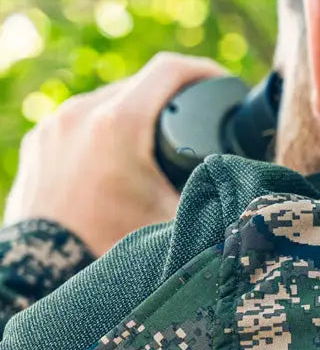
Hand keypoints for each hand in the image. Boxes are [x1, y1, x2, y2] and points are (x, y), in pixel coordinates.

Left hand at [2, 53, 227, 256]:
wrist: (42, 278)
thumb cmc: (109, 250)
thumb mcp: (176, 220)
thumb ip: (213, 194)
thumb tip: (252, 182)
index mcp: (118, 123)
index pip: (170, 71)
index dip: (206, 72)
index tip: (224, 85)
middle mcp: (80, 113)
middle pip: (140, 84)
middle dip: (173, 99)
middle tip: (201, 123)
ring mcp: (52, 126)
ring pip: (108, 101)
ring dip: (138, 115)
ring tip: (162, 144)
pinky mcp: (37, 144)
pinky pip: (80, 122)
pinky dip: (106, 132)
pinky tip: (123, 161)